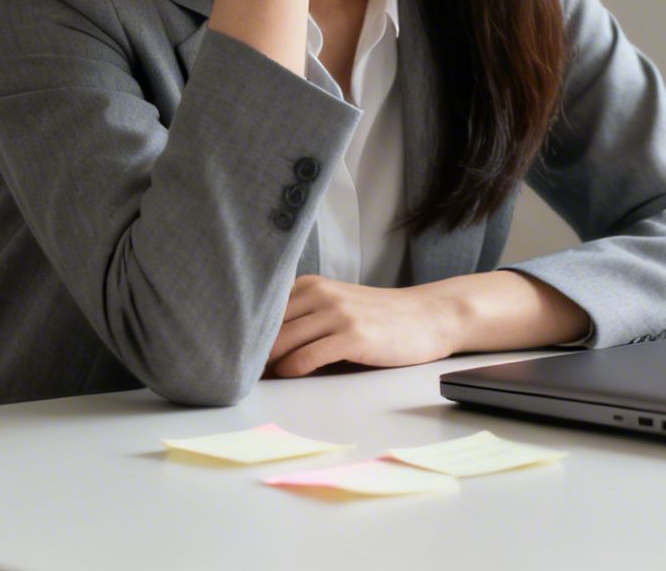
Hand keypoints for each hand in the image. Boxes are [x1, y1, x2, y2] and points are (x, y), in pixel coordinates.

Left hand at [263, 275, 459, 377]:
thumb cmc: (381, 318)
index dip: (248, 336)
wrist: (429, 316)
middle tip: (244, 374)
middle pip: (268, 328)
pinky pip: (306, 357)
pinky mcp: (353, 336)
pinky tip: (290, 376)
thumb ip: (303, 318)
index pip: (263, 311)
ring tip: (263, 379)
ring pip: (283, 343)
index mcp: (311, 285)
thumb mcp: (338, 305)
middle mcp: (321, 294)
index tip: (237, 354)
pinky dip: (291, 370)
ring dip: (269, 366)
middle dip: (253, 354)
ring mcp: (337, 314)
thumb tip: (260, 349)